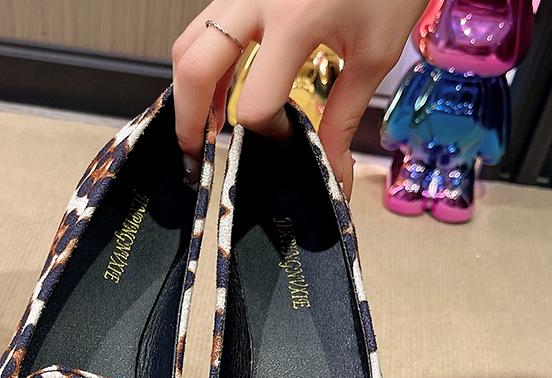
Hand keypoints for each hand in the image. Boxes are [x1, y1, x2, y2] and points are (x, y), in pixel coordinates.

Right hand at [172, 0, 427, 194]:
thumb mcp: (377, 52)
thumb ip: (345, 116)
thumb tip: (332, 169)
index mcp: (294, 20)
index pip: (256, 102)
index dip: (266, 134)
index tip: (285, 139)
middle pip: (194, 69)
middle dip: (189, 120)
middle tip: (195, 154)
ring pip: (188, 43)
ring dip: (189, 90)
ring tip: (205, 123)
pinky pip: (204, 26)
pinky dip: (202, 62)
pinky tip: (219, 85)